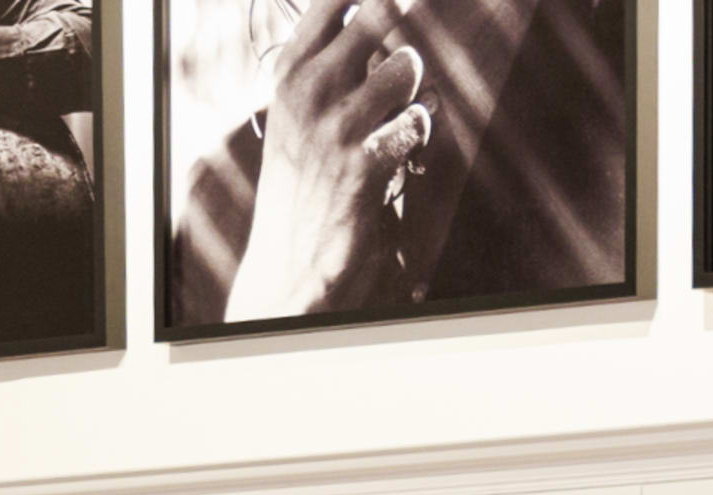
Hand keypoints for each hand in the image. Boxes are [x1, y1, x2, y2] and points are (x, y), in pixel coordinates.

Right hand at [223, 0, 427, 322]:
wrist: (291, 252)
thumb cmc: (304, 173)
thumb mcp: (298, 107)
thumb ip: (331, 59)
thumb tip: (383, 12)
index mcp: (291, 68)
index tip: (389, 6)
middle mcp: (310, 88)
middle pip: (381, 12)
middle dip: (401, 37)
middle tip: (398, 72)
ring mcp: (338, 125)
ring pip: (407, 65)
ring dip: (414, 90)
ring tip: (397, 119)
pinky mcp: (367, 163)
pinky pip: (420, 118)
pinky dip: (422, 134)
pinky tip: (406, 154)